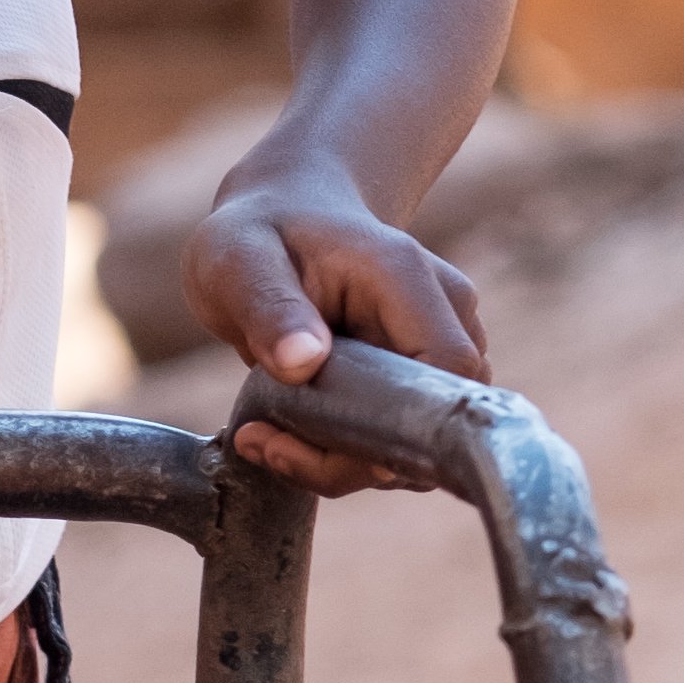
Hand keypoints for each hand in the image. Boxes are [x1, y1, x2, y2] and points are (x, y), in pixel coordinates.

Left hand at [181, 156, 487, 491]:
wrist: (283, 221)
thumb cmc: (258, 236)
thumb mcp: (237, 261)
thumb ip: (269, 307)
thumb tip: (303, 363)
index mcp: (406, 277)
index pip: (446, 370)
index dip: (390, 425)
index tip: (296, 438)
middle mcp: (445, 312)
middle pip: (435, 421)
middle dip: (352, 457)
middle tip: (265, 442)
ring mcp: (443, 346)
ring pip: (420, 443)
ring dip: (344, 461)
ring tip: (265, 435)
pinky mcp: (425, 379)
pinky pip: (401, 441)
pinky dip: (346, 454)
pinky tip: (287, 434)